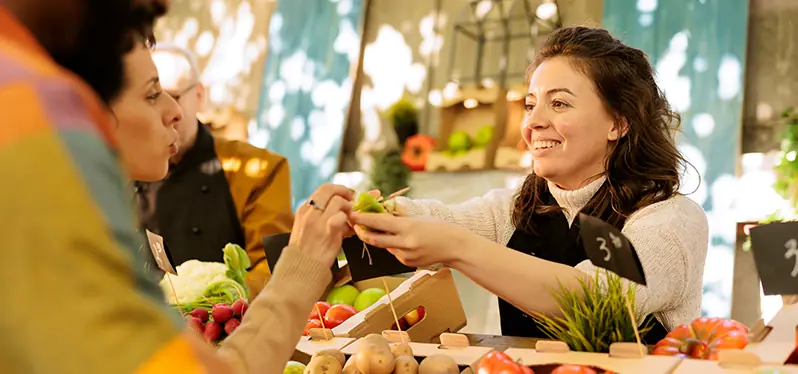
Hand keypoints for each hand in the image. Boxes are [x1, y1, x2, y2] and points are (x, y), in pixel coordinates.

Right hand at [289, 184, 353, 265]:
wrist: (303, 267)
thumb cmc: (308, 250)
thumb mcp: (308, 227)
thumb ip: (322, 215)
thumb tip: (342, 205)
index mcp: (304, 209)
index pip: (323, 188)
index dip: (338, 190)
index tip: (346, 196)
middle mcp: (309, 212)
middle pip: (330, 189)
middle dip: (345, 192)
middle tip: (352, 201)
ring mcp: (318, 221)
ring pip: (338, 201)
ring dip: (348, 208)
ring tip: (350, 219)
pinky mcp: (328, 231)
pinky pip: (341, 216)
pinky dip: (348, 220)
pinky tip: (348, 229)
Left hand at [349, 212, 472, 267]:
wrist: (455, 246)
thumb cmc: (438, 227)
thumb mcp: (418, 218)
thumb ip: (398, 216)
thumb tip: (380, 210)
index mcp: (408, 227)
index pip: (379, 222)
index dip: (363, 219)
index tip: (352, 214)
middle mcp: (405, 243)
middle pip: (375, 239)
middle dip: (362, 232)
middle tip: (354, 225)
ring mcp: (406, 256)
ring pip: (385, 246)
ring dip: (379, 238)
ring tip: (379, 229)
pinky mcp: (407, 264)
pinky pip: (394, 253)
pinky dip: (393, 246)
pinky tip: (403, 242)